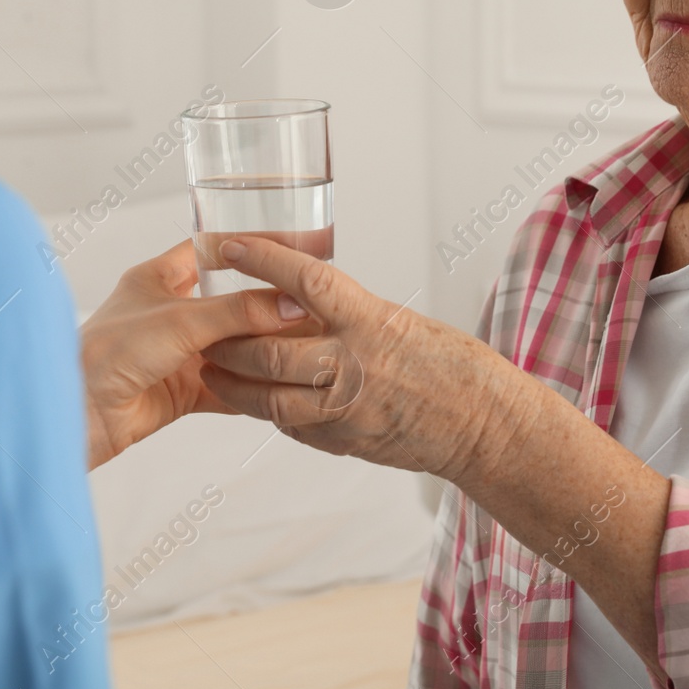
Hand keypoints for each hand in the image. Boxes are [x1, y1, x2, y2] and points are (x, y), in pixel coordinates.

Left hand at [80, 241, 295, 467]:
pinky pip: (228, 386)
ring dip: (262, 347)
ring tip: (305, 342)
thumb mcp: (181, 320)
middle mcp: (170, 312)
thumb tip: (290, 304)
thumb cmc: (104, 353)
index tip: (292, 243)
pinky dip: (252, 387)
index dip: (251, 244)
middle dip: (266, 302)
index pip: (213, 249)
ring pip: (232, 345)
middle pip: (230, 301)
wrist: (77, 415)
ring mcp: (177, 352)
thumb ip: (238, 311)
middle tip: (307, 300)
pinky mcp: (182, 389)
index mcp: (158, 277)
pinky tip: (282, 385)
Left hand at [197, 237, 531, 483]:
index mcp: (371, 321)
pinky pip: (291, 426)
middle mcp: (355, 364)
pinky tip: (257, 400)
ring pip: (269, 397)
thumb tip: (303, 302)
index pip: (305, 280)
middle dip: (229, 338)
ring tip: (212, 369)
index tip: (230, 246)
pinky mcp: (343, 442)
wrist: (483, 425)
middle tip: (205, 327)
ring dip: (233, 383)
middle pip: (270, 348)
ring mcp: (346, 409)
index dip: (262, 260)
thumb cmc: (453, 367)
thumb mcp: (401, 322)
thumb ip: (351, 315)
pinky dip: (268, 411)